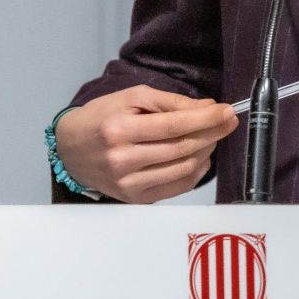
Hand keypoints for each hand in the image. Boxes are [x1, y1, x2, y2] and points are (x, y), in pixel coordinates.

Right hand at [54, 84, 237, 202]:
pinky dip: (196, 172)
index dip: (206, 119)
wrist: (70, 150)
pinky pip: (177, 187)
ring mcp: (128, 184)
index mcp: (119, 130)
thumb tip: (207, 107)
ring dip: (206, 151)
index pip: (174, 125)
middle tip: (229, 121)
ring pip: (183, 169)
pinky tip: (201, 157)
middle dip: (212, 133)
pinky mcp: (135, 199)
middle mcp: (123, 160)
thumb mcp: (131, 98)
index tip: (228, 111)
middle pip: (182, 148)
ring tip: (213, 137)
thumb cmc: (101, 117)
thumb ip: (170, 102)